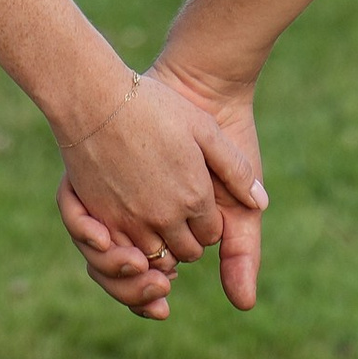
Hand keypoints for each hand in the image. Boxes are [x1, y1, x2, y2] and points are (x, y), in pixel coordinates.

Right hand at [58, 65, 264, 319]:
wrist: (96, 100)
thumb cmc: (153, 107)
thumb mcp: (205, 128)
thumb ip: (236, 168)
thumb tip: (260, 201)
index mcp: (195, 197)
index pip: (211, 234)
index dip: (207, 219)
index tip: (198, 201)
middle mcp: (166, 217)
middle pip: (187, 251)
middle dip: (188, 236)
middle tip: (179, 210)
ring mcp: (132, 222)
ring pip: (157, 257)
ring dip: (161, 244)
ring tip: (157, 215)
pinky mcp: (102, 221)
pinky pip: (125, 253)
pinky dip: (132, 246)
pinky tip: (133, 220)